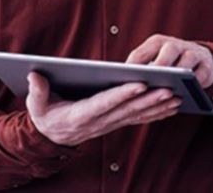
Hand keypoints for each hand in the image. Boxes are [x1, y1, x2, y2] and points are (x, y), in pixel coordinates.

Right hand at [26, 72, 180, 146]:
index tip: (139, 83)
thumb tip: (35, 75)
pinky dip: (156, 114)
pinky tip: (172, 107)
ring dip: (157, 107)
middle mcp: (98, 122)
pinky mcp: (116, 123)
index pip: (104, 103)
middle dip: (149, 99)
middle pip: (127, 110)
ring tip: (177, 96)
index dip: (122, 94)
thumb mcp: (36, 105)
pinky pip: (139, 119)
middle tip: (169, 88)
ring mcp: (109, 125)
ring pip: (137, 115)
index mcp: (79, 115)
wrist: (51, 138)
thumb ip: (37, 91)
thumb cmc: (45, 116)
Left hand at [125, 34, 212, 88]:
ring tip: (168, 89)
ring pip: (186, 62)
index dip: (132, 68)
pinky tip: (185, 95)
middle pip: (166, 53)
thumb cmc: (168, 63)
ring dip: (178, 75)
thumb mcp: (153, 61)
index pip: (141, 53)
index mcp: (156, 43)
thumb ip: (140, 70)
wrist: (200, 58)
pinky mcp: (206, 67)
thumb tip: (121, 87)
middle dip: (158, 67)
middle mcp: (174, 45)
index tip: (124, 81)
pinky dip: (193, 85)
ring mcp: (192, 54)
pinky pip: (200, 76)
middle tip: (149, 82)